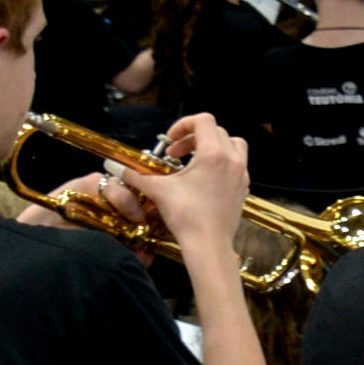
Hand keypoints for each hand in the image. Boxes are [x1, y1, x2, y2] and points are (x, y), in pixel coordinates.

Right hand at [125, 115, 254, 255]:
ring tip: (190, 162)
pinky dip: (220, 163)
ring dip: (211, 147)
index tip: (170, 140)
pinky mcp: (243, 187)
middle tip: (174, 154)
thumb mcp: (157, 190)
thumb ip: (137, 175)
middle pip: (216, 132)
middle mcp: (233, 160)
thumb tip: (120, 169)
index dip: (183, 124)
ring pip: (232, 145)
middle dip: (192, 138)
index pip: (204, 120)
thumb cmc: (186, 215)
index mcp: (214, 154)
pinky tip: (202, 179)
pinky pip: (236, 165)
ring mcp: (241, 174)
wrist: (208, 243)